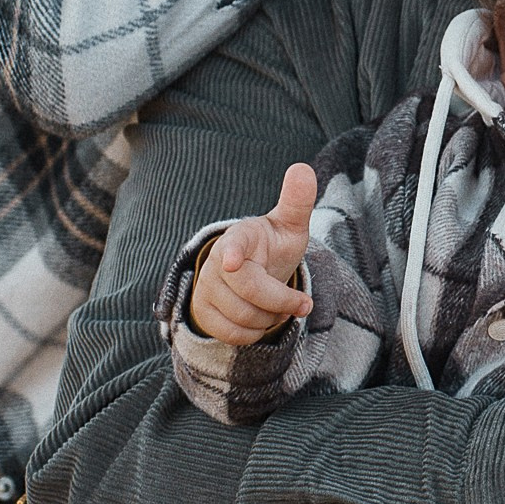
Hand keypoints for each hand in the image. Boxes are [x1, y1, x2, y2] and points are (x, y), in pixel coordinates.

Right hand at [189, 163, 317, 343]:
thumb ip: (297, 201)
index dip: (233, 253)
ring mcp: (205, 287)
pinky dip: (253, 334)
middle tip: (302, 303)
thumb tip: (302, 169)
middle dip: (282, 301)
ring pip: (242, 317)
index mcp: (240, 236)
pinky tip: (261, 320)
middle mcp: (217, 261)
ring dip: (270, 319)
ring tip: (278, 307)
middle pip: (250, 292)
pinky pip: (231, 334)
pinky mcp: (202, 311)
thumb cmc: (273, 246)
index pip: (234, 244)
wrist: (252, 271)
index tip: (233, 262)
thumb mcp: (289, 225)